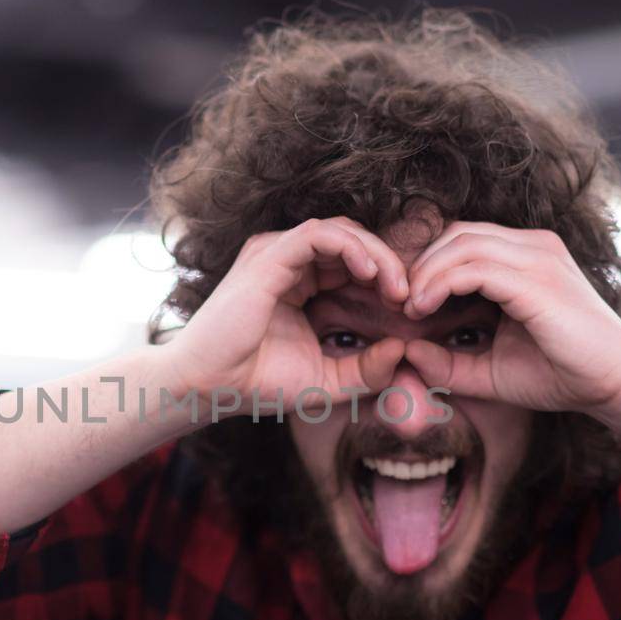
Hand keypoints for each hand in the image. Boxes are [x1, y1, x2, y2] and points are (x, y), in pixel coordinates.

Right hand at [165, 217, 409, 406]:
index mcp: (299, 281)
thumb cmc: (257, 383)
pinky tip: (372, 275)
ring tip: (397, 286)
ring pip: (341, 230)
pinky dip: (352, 248)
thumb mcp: (327, 380)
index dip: (386, 278)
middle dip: (388, 263)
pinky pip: (319, 235)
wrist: (209, 388)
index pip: (352, 261)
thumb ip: (366, 370)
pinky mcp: (268, 257)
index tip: (410, 310)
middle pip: (352, 240)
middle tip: (411, 297)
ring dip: (376, 254)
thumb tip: (405, 349)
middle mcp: (287, 261)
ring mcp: (275, 254)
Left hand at [399, 221, 620, 415]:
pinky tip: (424, 308)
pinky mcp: (538, 280)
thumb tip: (405, 353)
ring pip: (460, 243)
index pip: (462, 239)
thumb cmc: (562, 376)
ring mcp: (538, 258)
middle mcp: (533, 248)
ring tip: (409, 308)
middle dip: (419, 264)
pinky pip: (474, 267)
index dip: (425, 264)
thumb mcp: (491, 371)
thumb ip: (449, 363)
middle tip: (398, 303)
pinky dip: (441, 283)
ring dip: (424, 273)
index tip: (403, 303)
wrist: (616, 387)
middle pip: (456, 233)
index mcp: (526, 258)